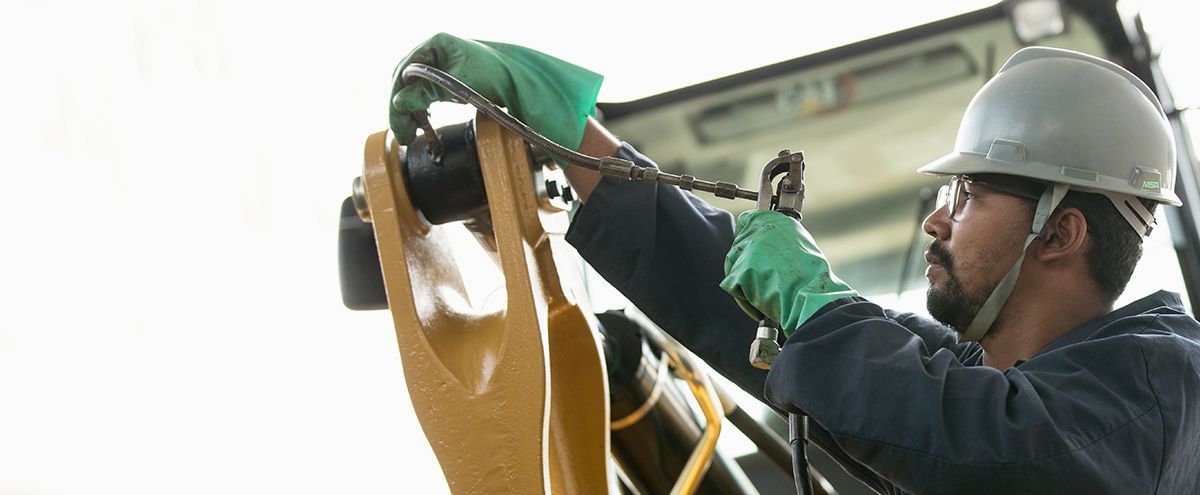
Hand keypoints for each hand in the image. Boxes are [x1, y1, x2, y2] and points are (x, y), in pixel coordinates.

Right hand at [390, 33, 603, 157]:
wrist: (520, 82)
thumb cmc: (497, 74)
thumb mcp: (458, 84)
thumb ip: (427, 92)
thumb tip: (399, 103)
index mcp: (436, 44)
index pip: (404, 71)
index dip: (397, 96)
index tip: (397, 119)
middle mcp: (435, 53)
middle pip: (406, 82)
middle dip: (401, 109)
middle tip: (403, 134)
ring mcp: (441, 66)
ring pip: (413, 91)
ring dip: (409, 112)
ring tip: (411, 133)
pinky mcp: (448, 81)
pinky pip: (425, 96)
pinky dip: (421, 111)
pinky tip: (422, 124)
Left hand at [720, 211, 857, 334]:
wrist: (812, 295)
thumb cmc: (811, 277)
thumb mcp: (798, 244)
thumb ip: (776, 240)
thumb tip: (763, 246)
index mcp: (774, 220)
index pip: (746, 221)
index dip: (747, 240)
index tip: (752, 254)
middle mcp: (758, 229)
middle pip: (738, 248)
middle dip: (746, 266)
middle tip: (765, 281)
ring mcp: (747, 249)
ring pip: (733, 267)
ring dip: (745, 282)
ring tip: (767, 291)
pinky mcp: (740, 269)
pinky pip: (732, 285)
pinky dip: (743, 298)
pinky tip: (762, 301)